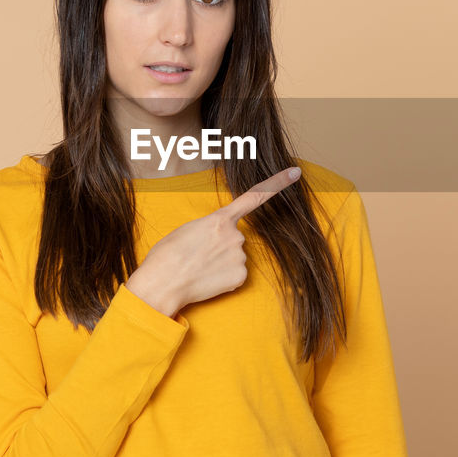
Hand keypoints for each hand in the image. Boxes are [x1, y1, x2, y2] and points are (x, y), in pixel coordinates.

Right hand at [126, 167, 302, 316]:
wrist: (162, 284)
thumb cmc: (166, 256)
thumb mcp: (187, 230)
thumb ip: (209, 228)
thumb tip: (217, 240)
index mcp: (220, 219)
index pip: (255, 196)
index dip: (278, 183)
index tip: (295, 172)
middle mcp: (236, 235)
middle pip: (234, 238)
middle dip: (220, 246)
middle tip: (197, 255)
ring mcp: (240, 257)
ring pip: (235, 257)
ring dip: (221, 262)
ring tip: (199, 268)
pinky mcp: (241, 277)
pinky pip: (236, 274)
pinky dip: (224, 278)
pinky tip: (207, 280)